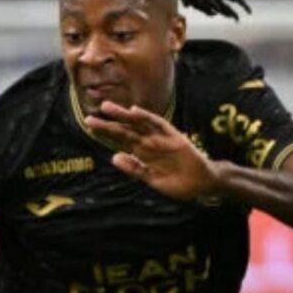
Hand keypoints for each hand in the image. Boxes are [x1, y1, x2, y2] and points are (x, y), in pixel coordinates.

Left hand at [85, 101, 220, 200]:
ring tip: (107, 108)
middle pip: (125, 130)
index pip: (121, 140)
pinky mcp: (174, 137)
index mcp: (143, 154)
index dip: (106, 133)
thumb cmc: (178, 183)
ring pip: (138, 124)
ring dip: (123, 115)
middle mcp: (149, 143)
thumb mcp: (152, 180)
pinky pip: (159, 124)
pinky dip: (147, 118)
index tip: (90, 126)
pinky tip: (134, 112)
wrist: (202, 184)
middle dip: (108, 124)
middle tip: (90, 117)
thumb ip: (135, 169)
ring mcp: (161, 139)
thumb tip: (114, 157)